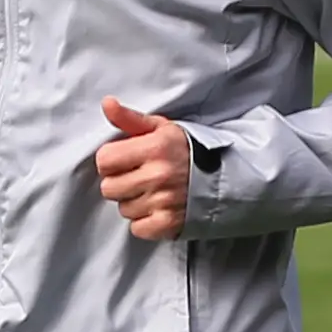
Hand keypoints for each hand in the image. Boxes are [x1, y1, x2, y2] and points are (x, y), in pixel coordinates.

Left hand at [95, 99, 191, 240]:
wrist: (227, 176)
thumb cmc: (189, 150)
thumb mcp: (162, 128)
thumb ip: (130, 118)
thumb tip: (107, 103)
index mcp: (155, 148)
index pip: (104, 160)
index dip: (111, 160)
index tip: (125, 160)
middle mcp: (158, 175)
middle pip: (109, 188)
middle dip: (120, 183)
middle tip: (139, 177)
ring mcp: (163, 202)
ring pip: (123, 209)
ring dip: (134, 202)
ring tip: (153, 192)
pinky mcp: (169, 223)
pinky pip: (137, 228)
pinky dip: (145, 222)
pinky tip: (158, 208)